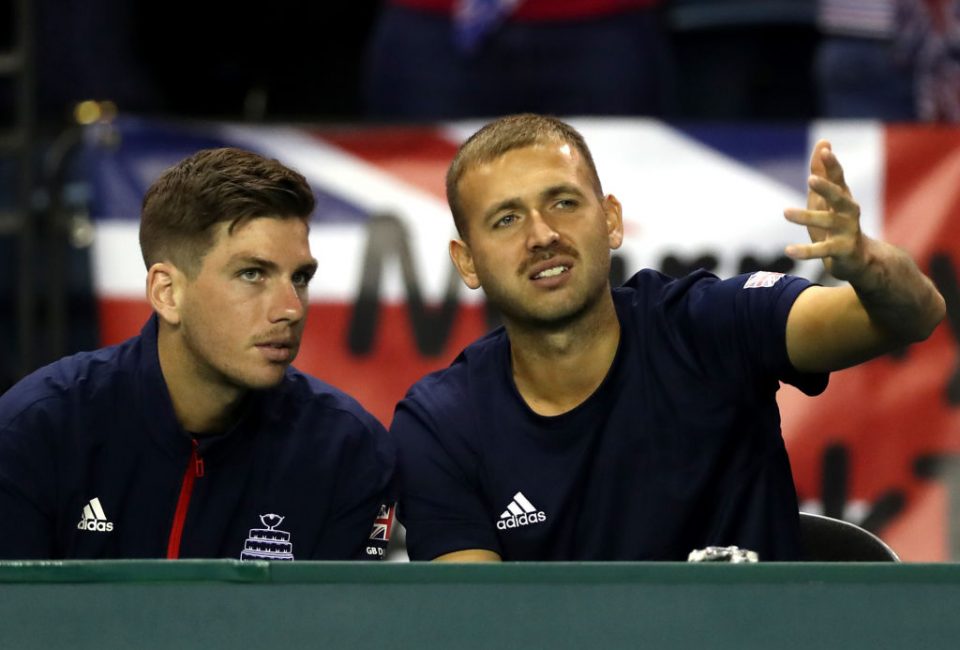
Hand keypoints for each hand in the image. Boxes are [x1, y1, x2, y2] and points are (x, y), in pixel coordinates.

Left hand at [783, 139, 867, 281]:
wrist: (857, 259)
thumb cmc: (836, 223)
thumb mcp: (826, 197)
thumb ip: (823, 172)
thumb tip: (823, 142)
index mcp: (843, 196)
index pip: (838, 177)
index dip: (832, 164)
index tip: (824, 150)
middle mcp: (848, 212)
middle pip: (838, 197)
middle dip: (826, 188)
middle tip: (811, 179)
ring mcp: (846, 231)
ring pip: (827, 222)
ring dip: (806, 216)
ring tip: (785, 212)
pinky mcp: (842, 251)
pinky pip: (821, 251)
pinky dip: (805, 251)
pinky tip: (788, 250)